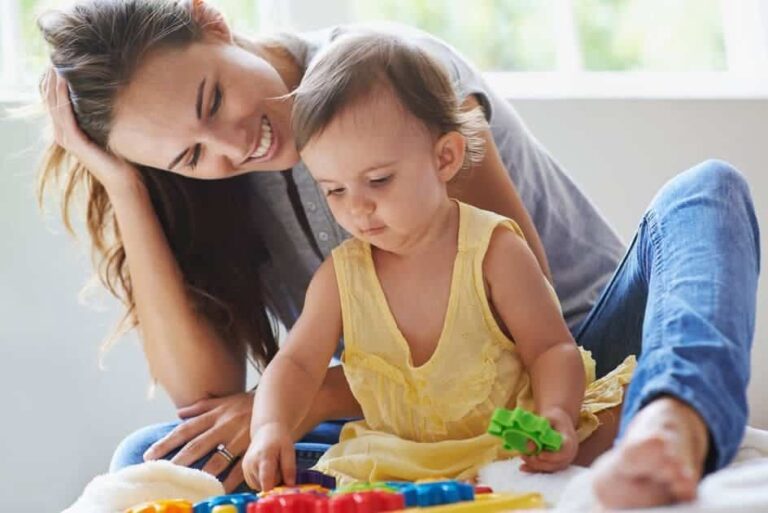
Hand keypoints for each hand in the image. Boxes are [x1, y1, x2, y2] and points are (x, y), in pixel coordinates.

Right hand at [43, 68, 140, 191]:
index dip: (54, 81)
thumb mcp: (109, 130)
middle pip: (49, 99)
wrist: (125, 181)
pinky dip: (61, 96)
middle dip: (51, 77)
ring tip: (56, 64)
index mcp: (69, 130)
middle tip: (56, 57)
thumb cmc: (121, 157)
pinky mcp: (74, 141)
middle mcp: (63, 133)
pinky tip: (63, 80)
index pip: (54, 101)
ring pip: (54, 104)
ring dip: (53, 83)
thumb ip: (103, 115)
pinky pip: (64, 114)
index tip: (60, 61)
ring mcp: (67, 138)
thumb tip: (113, 94)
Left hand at [143, 391, 252, 491]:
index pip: (185, 429)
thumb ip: (201, 407)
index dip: (167, 442)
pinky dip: (231, 480)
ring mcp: (239, 438)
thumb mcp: (224, 401)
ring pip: (217, 459)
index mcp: (214, 415)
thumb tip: (178, 413)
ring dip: (202, 474)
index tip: (149, 455)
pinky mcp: (253, 448)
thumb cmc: (247, 403)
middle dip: (179, 460)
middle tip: (163, 473)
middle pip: (197, 445)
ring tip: (188, 486)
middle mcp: (224, 426)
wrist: (277, 400)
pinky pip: (240, 467)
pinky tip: (220, 490)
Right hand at [242, 422, 295, 491]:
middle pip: (265, 484)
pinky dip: (262, 480)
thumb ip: (289, 468)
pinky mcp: (244, 470)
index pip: (265, 480)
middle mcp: (252, 463)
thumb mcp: (289, 450)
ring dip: (268, 481)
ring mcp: (246, 467)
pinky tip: (266, 468)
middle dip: (275, 481)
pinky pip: (255, 483)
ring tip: (273, 466)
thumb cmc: (280, 439)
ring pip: (260, 485)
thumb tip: (290, 485)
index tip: (281, 489)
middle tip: (279, 467)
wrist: (266, 430)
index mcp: (264, 457)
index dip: (273, 489)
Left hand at [520, 408, 577, 472]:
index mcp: (569, 440)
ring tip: (523, 457)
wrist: (561, 421)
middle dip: (539, 462)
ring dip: (535, 465)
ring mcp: (564, 459)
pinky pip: (546, 469)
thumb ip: (539, 430)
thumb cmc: (554, 418)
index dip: (553, 456)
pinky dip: (534, 469)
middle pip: (556, 463)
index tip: (540, 455)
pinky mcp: (557, 463)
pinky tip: (523, 468)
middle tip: (525, 456)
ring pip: (551, 468)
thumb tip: (529, 445)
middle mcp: (569, 453)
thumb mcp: (548, 418)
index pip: (565, 452)